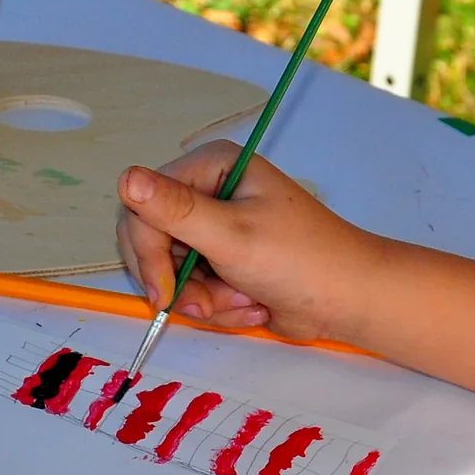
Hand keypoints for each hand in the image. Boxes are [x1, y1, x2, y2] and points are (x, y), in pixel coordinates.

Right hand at [114, 141, 382, 339]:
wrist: (349, 300)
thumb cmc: (301, 260)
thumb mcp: (233, 235)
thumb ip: (176, 211)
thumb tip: (125, 177)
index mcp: (211, 167)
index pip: (144, 205)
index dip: (147, 252)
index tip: (164, 294)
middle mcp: (208, 191)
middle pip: (149, 240)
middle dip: (178, 282)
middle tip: (204, 308)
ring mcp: (214, 229)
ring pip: (170, 272)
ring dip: (204, 299)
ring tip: (244, 302)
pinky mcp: (222, 262)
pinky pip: (193, 289)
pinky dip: (218, 306)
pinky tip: (253, 305)